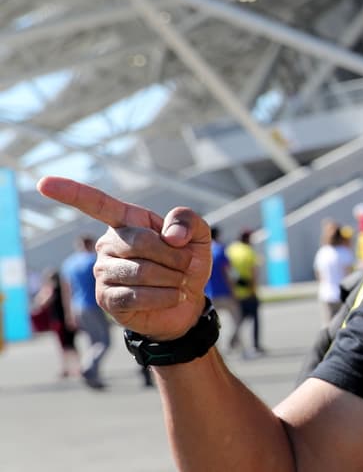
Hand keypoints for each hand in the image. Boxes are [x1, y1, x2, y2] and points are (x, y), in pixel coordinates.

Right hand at [37, 176, 211, 340]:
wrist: (188, 301)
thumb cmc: (187, 261)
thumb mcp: (197, 235)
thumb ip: (188, 221)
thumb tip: (171, 236)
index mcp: (126, 221)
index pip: (96, 203)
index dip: (71, 193)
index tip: (43, 182)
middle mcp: (107, 244)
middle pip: (140, 242)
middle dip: (174, 256)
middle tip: (186, 265)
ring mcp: (103, 272)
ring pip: (140, 271)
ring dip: (172, 278)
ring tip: (180, 282)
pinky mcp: (106, 299)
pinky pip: (136, 296)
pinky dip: (164, 297)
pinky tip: (173, 296)